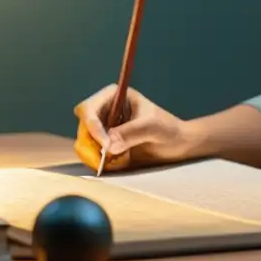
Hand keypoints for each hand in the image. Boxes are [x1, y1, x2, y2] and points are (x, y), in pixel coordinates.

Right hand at [74, 84, 188, 172]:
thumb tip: (109, 145)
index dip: (92, 126)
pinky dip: (98, 161)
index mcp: (114, 96)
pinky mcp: (107, 144)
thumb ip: (131, 132)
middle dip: (89, 142)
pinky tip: (115, 164)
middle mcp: (105, 110)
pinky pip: (92, 153)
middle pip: (83, 125)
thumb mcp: (152, 127)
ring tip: (111, 162)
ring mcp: (104, 127)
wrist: (177, 144)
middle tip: (102, 159)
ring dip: (92, 154)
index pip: (89, 108)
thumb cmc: (168, 129)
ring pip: (84, 141)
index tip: (105, 145)